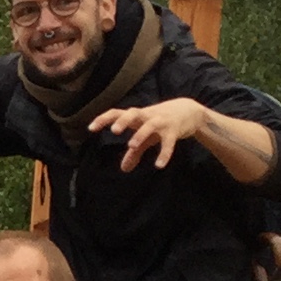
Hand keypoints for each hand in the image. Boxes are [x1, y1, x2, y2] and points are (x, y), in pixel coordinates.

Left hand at [89, 98, 212, 170]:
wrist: (189, 111)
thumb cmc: (161, 122)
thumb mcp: (147, 137)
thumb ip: (135, 152)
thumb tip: (123, 169)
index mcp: (137, 117)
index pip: (117, 112)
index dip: (104, 119)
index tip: (90, 128)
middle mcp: (147, 116)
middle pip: (133, 113)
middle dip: (123, 120)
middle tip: (114, 131)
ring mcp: (161, 122)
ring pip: (150, 125)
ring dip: (140, 134)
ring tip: (131, 145)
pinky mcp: (174, 131)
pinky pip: (168, 142)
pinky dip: (164, 153)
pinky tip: (159, 165)